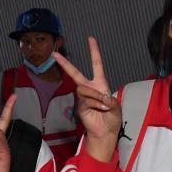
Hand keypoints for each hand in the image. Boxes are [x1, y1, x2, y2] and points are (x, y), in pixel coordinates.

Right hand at [54, 36, 120, 162]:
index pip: (96, 65)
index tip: (90, 38)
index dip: (94, 52)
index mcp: (101, 84)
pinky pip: (85, 100)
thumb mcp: (116, 107)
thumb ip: (110, 100)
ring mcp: (83, 97)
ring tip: (104, 106)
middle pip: (75, 73)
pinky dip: (95, 104)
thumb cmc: (112, 118)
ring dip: (96, 97)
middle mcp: (90, 88)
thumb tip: (101, 96)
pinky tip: (100, 109)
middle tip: (54, 54)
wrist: (105, 132)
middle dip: (65, 64)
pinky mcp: (80, 106)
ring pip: (85, 90)